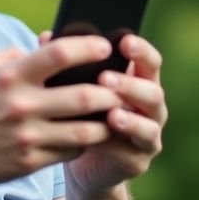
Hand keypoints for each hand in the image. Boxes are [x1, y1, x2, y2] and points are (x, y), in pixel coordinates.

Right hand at [0, 37, 125, 185]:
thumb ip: (13, 55)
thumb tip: (44, 45)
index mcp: (11, 76)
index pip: (60, 54)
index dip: (89, 48)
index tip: (106, 48)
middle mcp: (21, 105)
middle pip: (85, 96)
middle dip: (111, 92)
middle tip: (122, 87)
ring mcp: (27, 137)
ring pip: (86, 130)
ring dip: (105, 122)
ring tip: (114, 114)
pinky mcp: (29, 162)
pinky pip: (71, 151)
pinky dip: (84, 142)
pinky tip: (89, 135)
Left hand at [38, 32, 166, 195]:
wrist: (83, 162)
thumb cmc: (81, 115)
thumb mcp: (77, 88)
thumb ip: (70, 64)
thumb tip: (45, 38)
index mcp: (140, 83)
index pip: (150, 62)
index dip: (142, 51)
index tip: (125, 41)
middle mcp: (150, 109)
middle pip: (153, 93)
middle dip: (131, 85)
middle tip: (106, 79)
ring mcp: (148, 136)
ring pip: (149, 126)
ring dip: (130, 119)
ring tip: (112, 114)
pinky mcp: (138, 162)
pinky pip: (131, 154)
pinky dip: (115, 147)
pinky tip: (97, 141)